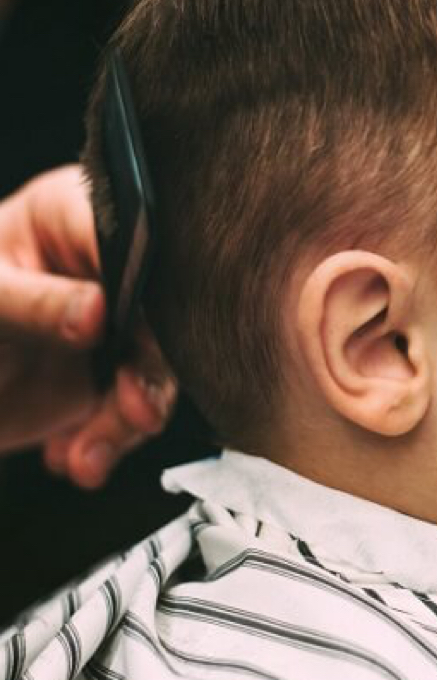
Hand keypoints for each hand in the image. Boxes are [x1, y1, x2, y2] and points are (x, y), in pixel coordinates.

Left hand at [0, 165, 175, 485]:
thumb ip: (33, 302)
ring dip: (125, 424)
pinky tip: (69, 456)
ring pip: (151, 373)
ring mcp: (113, 327)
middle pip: (159, 318)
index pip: (138, 247)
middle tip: (135, 413)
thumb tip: (97, 312)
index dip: (145, 293)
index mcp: (81, 222)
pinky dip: (104, 444)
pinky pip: (126, 412)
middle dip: (148, 374)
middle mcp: (111, 274)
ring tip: (88, 458)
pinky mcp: (104, 375)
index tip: (121, 334)